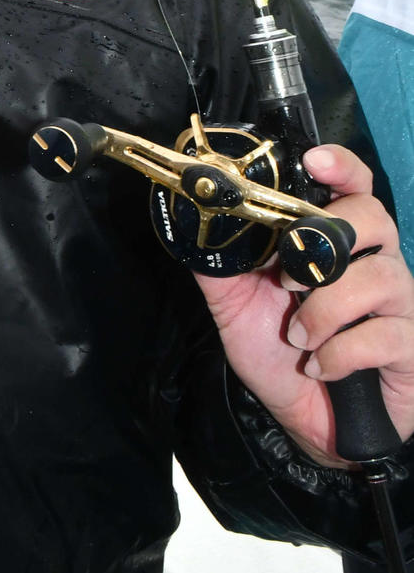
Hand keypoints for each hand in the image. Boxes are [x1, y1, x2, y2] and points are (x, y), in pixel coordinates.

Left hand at [195, 145, 413, 465]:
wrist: (303, 418)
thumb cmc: (274, 349)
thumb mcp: (232, 300)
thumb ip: (218, 258)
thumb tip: (188, 217)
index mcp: (331, 240)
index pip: (352, 185)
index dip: (340, 166)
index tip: (314, 160)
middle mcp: (371, 261)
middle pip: (375, 217)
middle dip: (328, 241)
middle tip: (290, 278)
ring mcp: (397, 303)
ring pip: (380, 277)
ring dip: (327, 309)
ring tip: (298, 335)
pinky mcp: (409, 346)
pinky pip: (386, 335)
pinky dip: (341, 353)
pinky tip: (319, 365)